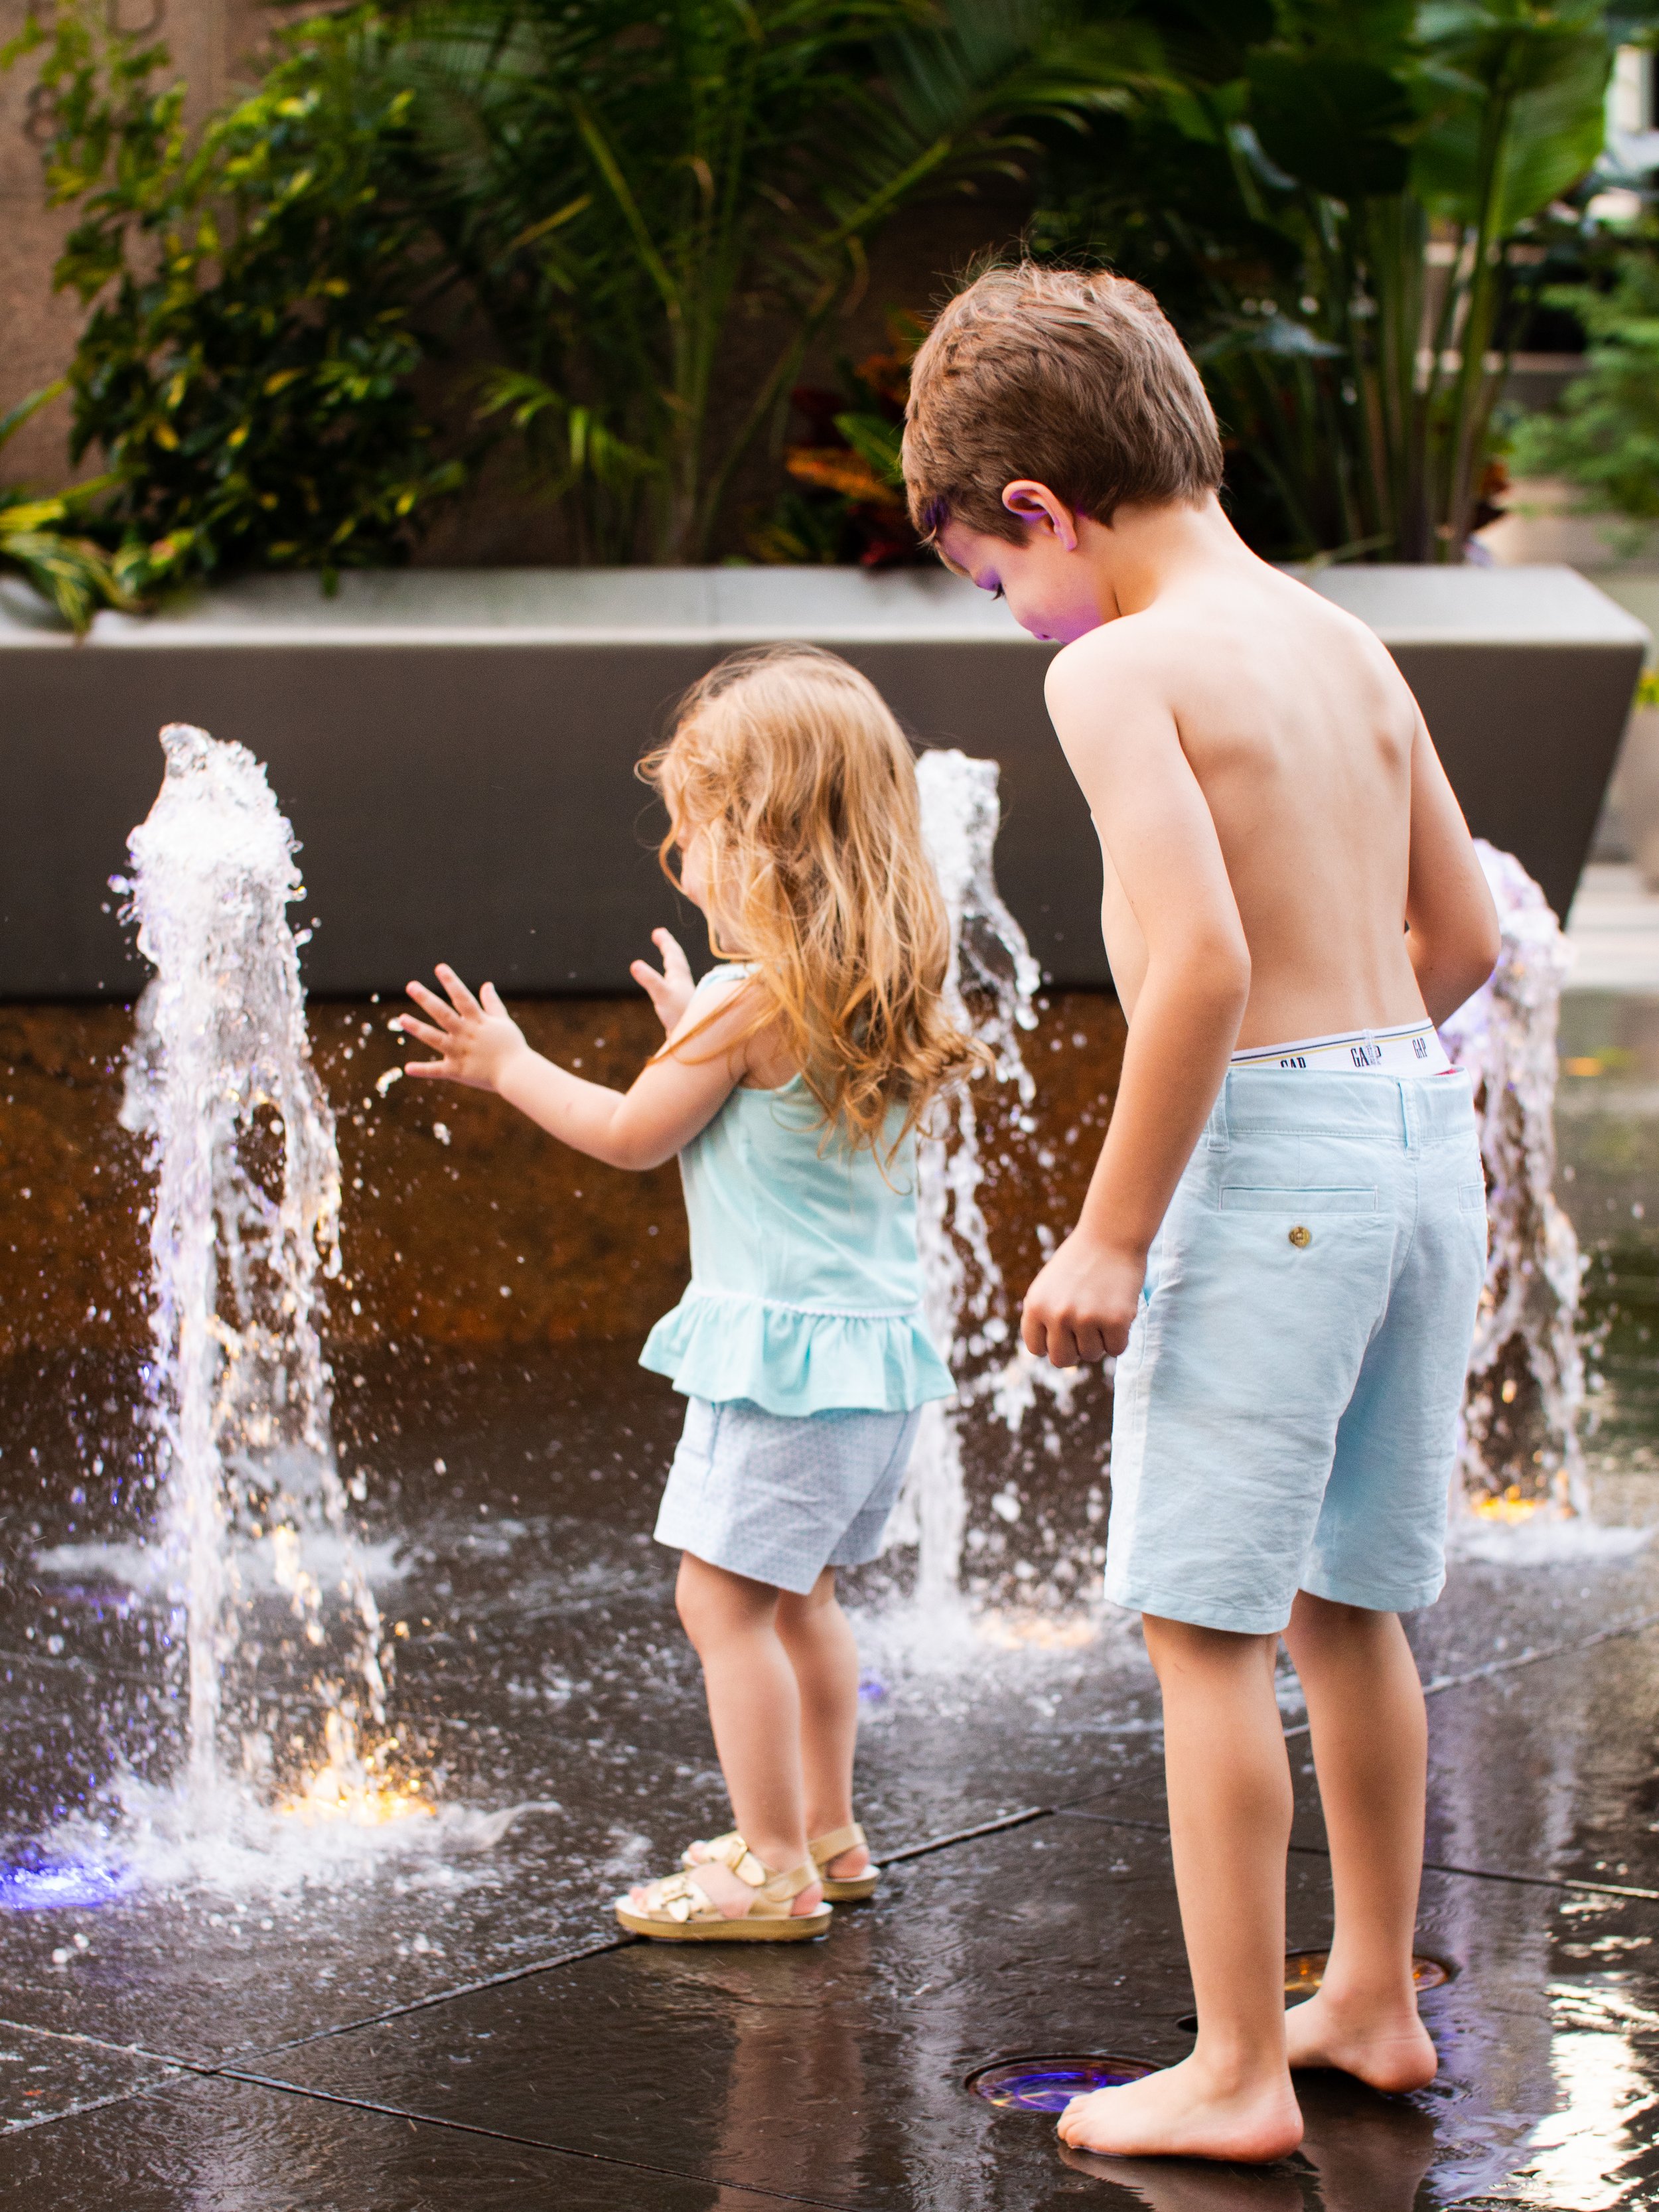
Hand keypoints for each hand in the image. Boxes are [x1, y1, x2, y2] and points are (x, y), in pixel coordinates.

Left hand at [398, 965, 527, 1091]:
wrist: (518, 1074)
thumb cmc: (512, 1046)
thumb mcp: (503, 1021)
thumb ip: (492, 1004)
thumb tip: (486, 984)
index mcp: (478, 1021)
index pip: (463, 997)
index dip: (451, 982)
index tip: (439, 968)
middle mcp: (466, 1034)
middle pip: (444, 1014)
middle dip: (427, 999)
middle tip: (411, 986)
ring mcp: (460, 1052)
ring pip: (435, 1038)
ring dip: (417, 1028)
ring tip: (401, 1018)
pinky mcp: (457, 1071)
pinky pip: (437, 1071)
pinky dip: (423, 1070)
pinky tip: (407, 1068)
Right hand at [630, 929, 695, 1033]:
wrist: (697, 1039)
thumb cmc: (682, 1016)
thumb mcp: (663, 996)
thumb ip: (650, 980)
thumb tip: (635, 964)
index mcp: (680, 976)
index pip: (673, 953)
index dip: (665, 941)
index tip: (658, 931)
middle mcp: (684, 982)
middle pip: (677, 959)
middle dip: (668, 946)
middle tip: (660, 935)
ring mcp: (684, 994)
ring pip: (679, 972)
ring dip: (672, 961)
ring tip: (668, 958)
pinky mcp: (684, 1006)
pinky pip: (677, 985)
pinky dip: (672, 979)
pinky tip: (672, 987)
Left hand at [1021, 1232, 1145, 1365]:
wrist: (1112, 1234)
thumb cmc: (1081, 1261)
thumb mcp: (1048, 1286)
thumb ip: (1044, 1317)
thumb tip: (1047, 1353)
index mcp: (1035, 1306)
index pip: (1037, 1348)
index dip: (1053, 1341)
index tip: (1065, 1329)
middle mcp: (1057, 1315)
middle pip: (1062, 1360)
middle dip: (1075, 1350)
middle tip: (1087, 1330)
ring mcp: (1086, 1318)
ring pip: (1092, 1355)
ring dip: (1100, 1340)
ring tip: (1104, 1312)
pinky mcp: (1115, 1320)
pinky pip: (1117, 1349)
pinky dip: (1120, 1337)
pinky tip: (1119, 1312)